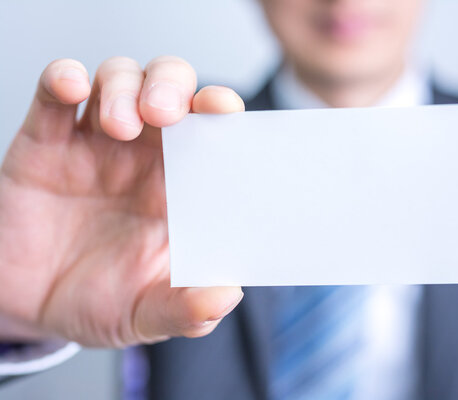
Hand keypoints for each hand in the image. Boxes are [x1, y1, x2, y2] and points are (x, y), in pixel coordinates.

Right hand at [0, 56, 244, 346]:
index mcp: (181, 187)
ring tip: (118, 125)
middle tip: (164, 112)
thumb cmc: (101, 301)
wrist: (29, 307)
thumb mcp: (146, 315)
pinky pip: (54, 94)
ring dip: (123, 86)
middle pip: (169, 87)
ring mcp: (95, 143)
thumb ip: (186, 310)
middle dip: (172, 86)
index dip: (222, 111)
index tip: (224, 110)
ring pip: (119, 78)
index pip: (213, 131)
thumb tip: (226, 296)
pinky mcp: (46, 142)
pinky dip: (64, 78)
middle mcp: (145, 156)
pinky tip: (71, 87)